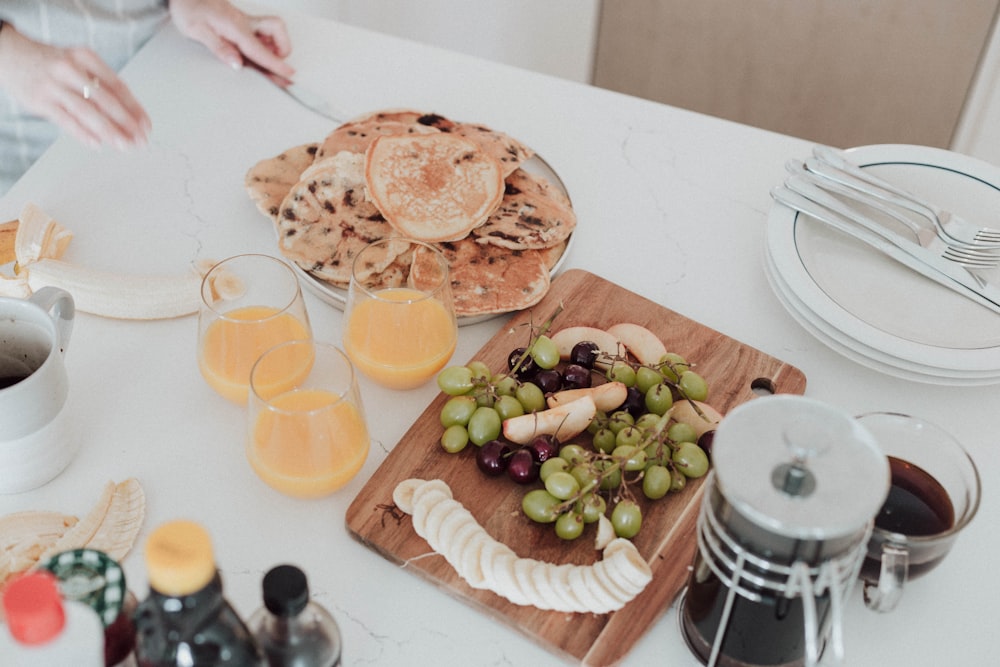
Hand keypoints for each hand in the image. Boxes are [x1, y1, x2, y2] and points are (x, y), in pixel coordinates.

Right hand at [0, 24, 149, 149]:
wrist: (9, 55)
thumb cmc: (51, 64)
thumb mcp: (78, 64)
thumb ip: (100, 86)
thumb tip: (129, 116)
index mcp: (85, 57)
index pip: (118, 86)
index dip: (135, 108)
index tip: (146, 125)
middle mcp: (70, 68)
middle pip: (105, 100)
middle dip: (127, 123)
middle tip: (140, 139)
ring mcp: (53, 85)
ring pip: (87, 112)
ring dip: (109, 131)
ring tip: (124, 145)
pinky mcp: (39, 101)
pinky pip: (66, 121)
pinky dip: (83, 134)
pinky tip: (98, 144)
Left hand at [168, 0, 294, 83]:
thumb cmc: (188, 9)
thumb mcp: (197, 30)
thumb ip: (220, 48)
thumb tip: (237, 64)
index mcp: (235, 26)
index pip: (260, 49)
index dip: (275, 63)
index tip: (288, 73)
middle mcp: (244, 23)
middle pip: (277, 31)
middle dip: (283, 48)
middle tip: (279, 66)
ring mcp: (245, 22)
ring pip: (272, 31)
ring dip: (274, 46)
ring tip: (264, 61)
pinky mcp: (242, 24)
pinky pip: (260, 35)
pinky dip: (263, 45)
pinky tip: (252, 53)